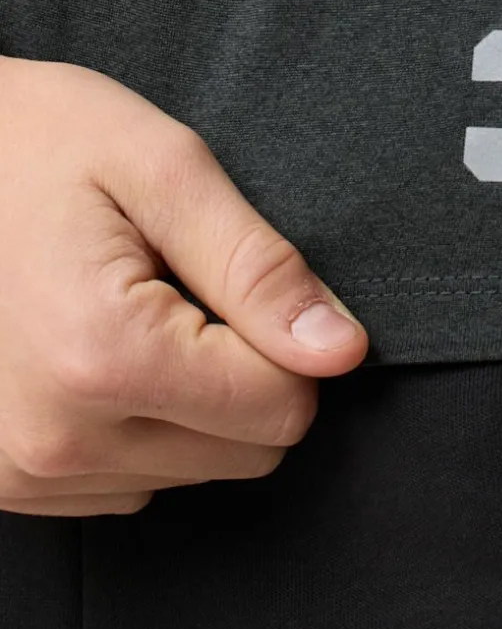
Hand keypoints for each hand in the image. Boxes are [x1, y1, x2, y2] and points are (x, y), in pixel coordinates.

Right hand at [0, 55, 367, 516]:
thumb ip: (260, 268)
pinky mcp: (6, 485)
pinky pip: (130, 485)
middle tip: (174, 290)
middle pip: (246, 451)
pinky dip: (133, 425)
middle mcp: (56, 440)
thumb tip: (341, 352)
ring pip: (193, 471)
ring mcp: (20, 473)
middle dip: (238, 373)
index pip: (283, 406)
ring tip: (122, 312)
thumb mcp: (165, 169)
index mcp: (104, 358)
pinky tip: (91, 353)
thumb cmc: (36, 143)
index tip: (228, 281)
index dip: (283, 338)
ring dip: (184, 402)